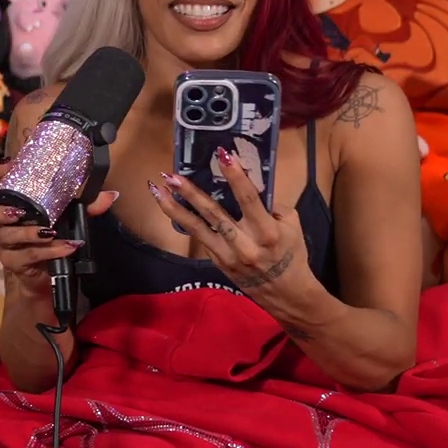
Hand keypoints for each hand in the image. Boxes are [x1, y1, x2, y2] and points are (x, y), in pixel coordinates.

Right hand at [0, 159, 118, 298]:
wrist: (45, 275)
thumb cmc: (50, 238)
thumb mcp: (68, 217)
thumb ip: (86, 206)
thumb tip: (110, 195)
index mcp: (8, 205)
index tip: (11, 165)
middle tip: (19, 211)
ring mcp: (3, 245)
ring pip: (6, 236)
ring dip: (29, 233)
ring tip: (49, 231)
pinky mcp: (12, 263)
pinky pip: (28, 256)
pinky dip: (49, 251)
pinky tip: (66, 247)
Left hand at [151, 147, 311, 296]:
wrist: (285, 293)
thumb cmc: (291, 253)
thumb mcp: (291, 226)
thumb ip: (270, 206)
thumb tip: (247, 183)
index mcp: (267, 232)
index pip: (248, 199)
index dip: (235, 176)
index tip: (222, 154)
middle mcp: (244, 244)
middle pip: (213, 214)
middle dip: (190, 193)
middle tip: (171, 176)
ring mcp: (227, 255)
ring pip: (196, 228)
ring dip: (174, 207)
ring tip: (156, 189)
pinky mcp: (216, 261)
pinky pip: (199, 237)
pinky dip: (184, 221)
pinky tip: (169, 205)